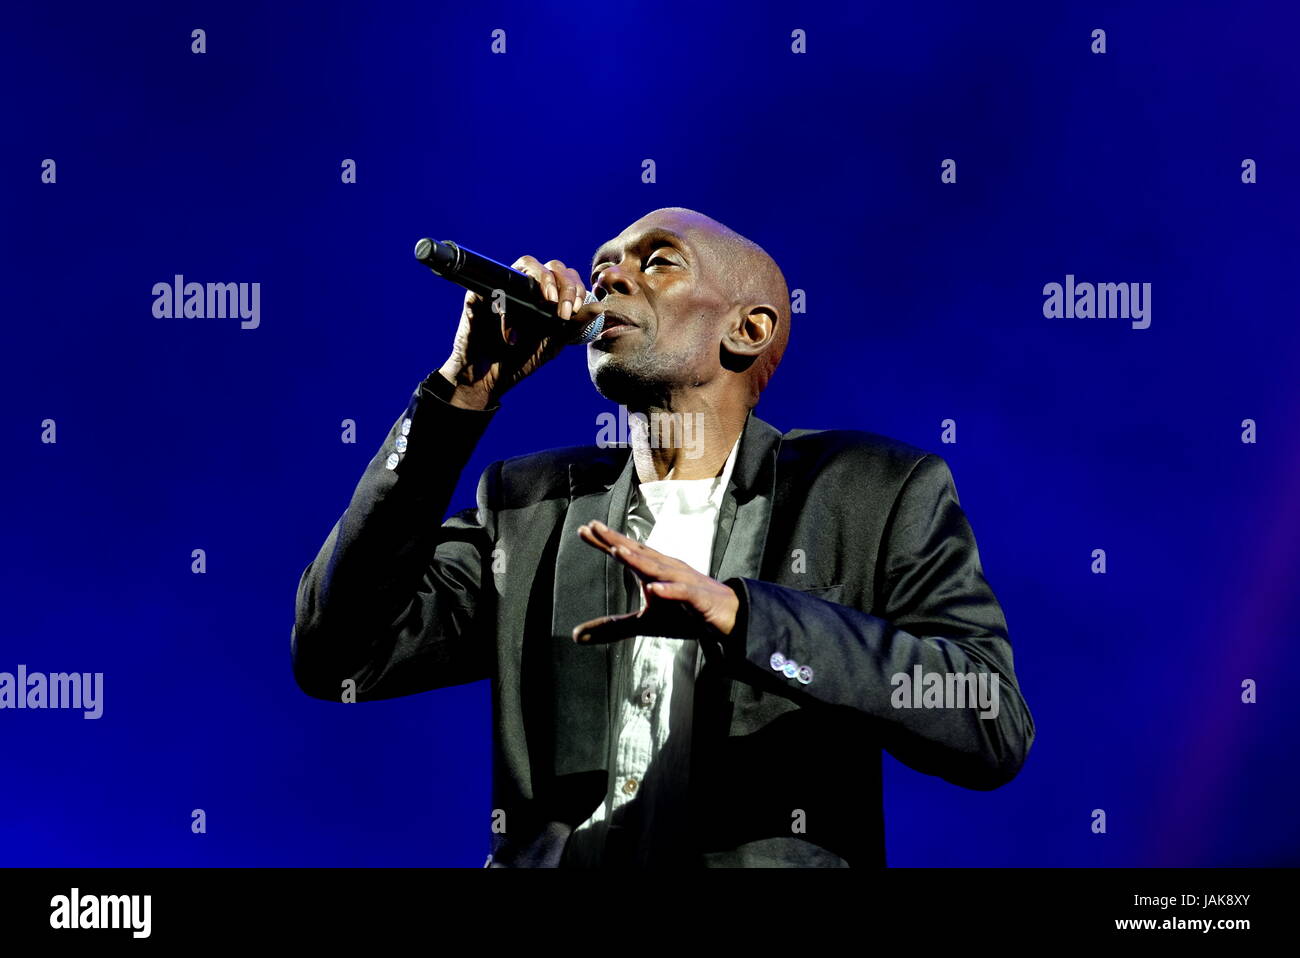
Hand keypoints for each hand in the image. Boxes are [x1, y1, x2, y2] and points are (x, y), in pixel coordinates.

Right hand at [439, 255, 596, 408]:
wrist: (488, 379)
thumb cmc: (520, 360)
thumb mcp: (552, 343)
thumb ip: (574, 325)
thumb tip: (600, 307)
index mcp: (546, 297)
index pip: (567, 278)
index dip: (576, 288)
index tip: (575, 310)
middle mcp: (526, 287)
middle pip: (552, 266)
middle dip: (565, 285)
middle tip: (563, 311)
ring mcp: (504, 287)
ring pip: (528, 263)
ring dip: (544, 280)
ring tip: (549, 305)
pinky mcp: (479, 295)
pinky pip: (497, 286)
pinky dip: (509, 309)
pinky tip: (513, 334)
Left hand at [570, 520, 740, 644]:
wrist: (728, 615)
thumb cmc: (685, 613)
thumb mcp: (645, 623)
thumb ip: (613, 627)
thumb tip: (576, 636)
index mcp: (653, 572)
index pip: (627, 553)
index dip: (605, 542)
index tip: (583, 530)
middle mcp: (667, 570)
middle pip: (638, 553)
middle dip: (617, 541)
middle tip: (594, 527)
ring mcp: (683, 582)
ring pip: (658, 569)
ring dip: (638, 560)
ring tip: (617, 551)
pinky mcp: (699, 599)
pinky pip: (682, 593)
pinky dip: (669, 590)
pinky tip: (654, 589)